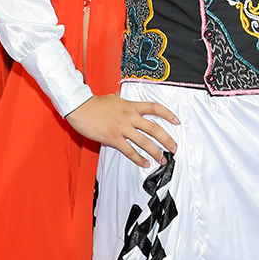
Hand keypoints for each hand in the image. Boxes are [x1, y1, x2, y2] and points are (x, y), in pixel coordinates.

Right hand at [66, 93, 180, 166]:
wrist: (81, 108)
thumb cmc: (95, 104)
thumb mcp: (113, 97)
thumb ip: (122, 99)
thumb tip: (124, 96)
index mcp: (131, 106)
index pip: (154, 108)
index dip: (168, 114)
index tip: (177, 121)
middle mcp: (130, 116)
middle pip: (154, 128)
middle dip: (167, 139)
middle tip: (174, 147)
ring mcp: (122, 128)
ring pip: (144, 141)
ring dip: (155, 152)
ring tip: (162, 159)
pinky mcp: (114, 138)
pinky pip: (129, 150)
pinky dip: (138, 158)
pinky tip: (144, 163)